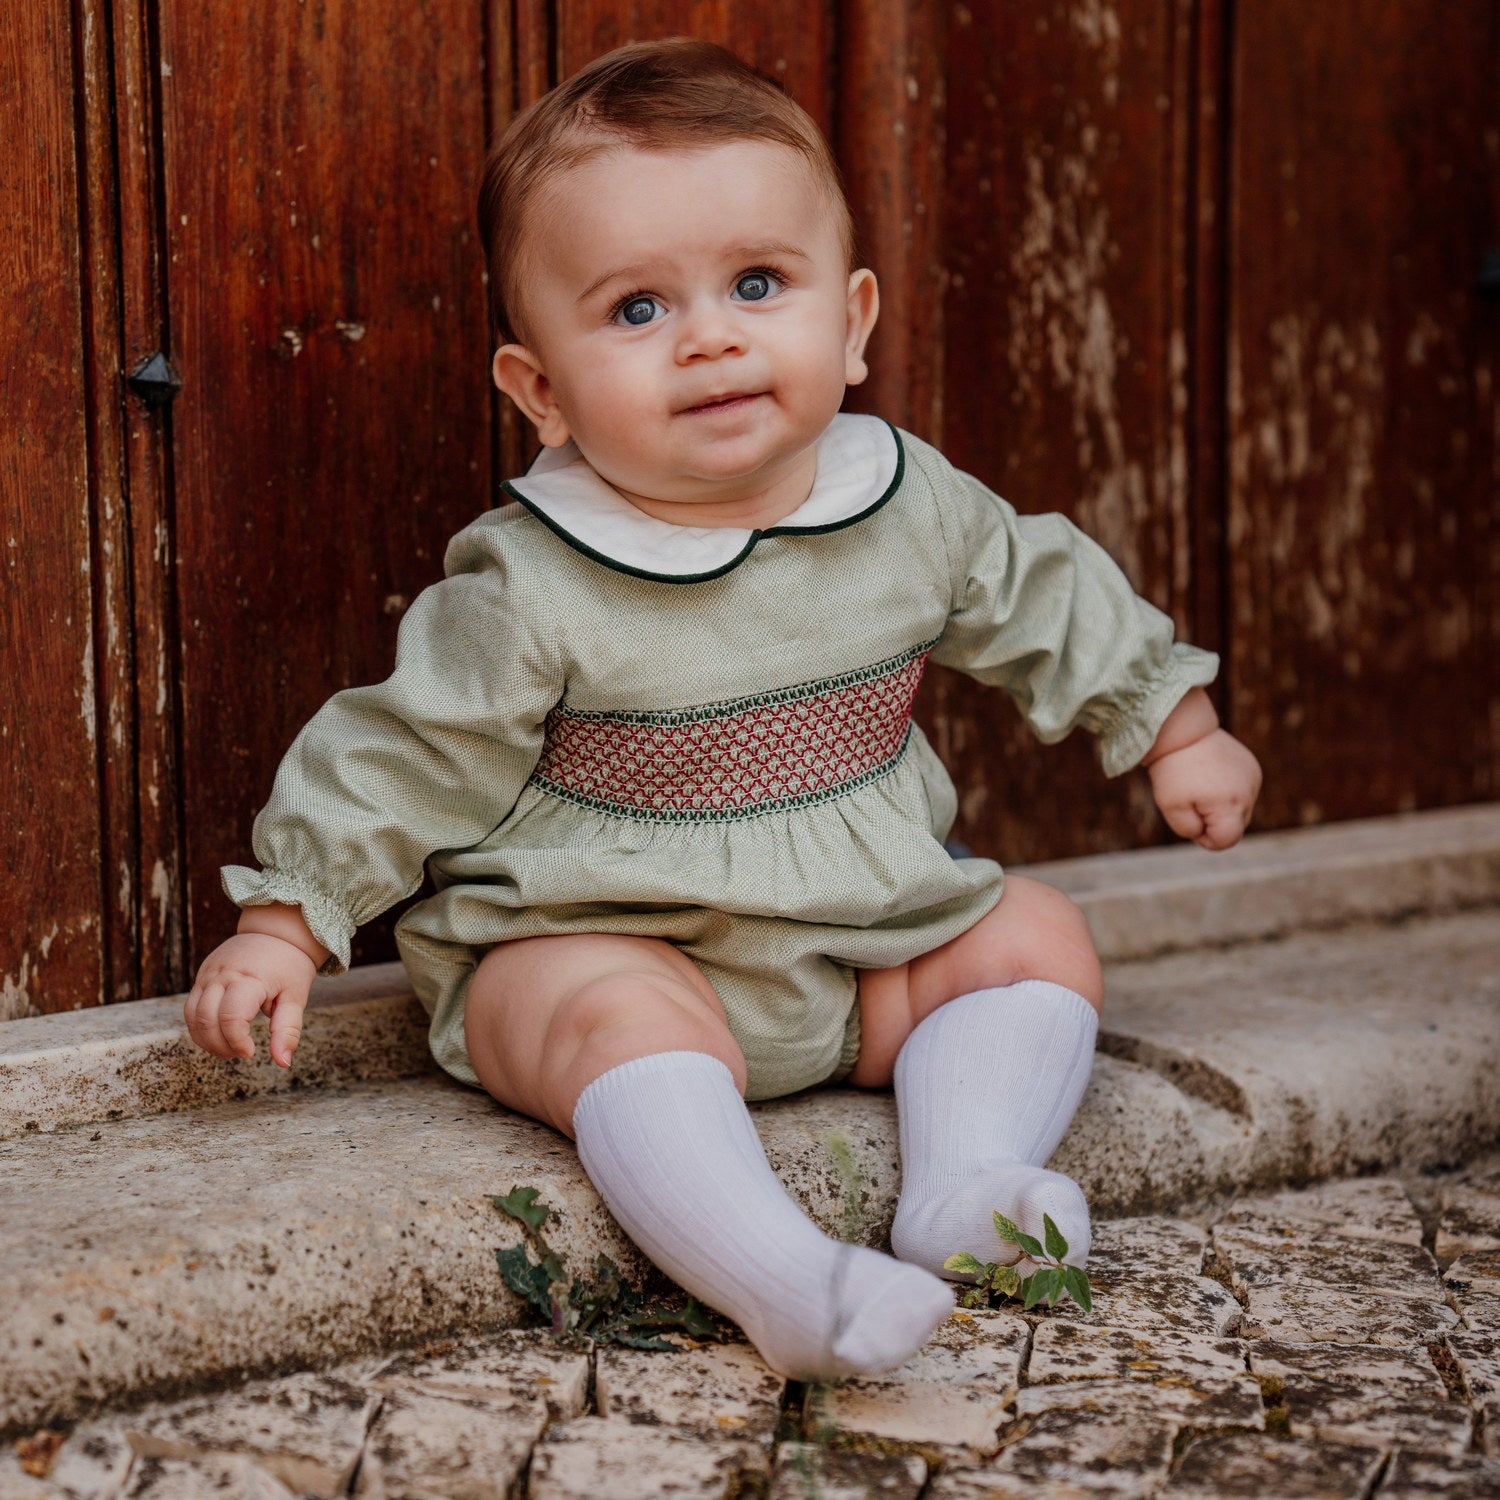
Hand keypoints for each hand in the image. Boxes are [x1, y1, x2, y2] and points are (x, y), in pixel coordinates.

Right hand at [184, 932, 315, 1067]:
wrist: (276, 932)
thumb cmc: (289, 966)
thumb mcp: (296, 997)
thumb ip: (288, 1030)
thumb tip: (283, 1062)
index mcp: (249, 978)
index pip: (230, 1017)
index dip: (237, 1041)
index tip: (251, 1051)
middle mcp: (222, 974)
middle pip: (206, 1019)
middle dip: (219, 1045)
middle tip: (239, 1053)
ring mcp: (208, 974)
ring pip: (192, 1015)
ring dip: (205, 1039)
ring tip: (227, 1048)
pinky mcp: (202, 975)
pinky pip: (191, 1006)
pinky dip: (199, 1026)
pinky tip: (218, 1035)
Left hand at [1147, 728, 1262, 850]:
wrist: (1183, 731)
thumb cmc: (1173, 771)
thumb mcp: (1171, 808)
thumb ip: (1190, 830)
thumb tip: (1206, 834)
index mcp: (1230, 805)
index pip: (1227, 840)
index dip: (1206, 839)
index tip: (1190, 821)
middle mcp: (1248, 793)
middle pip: (1235, 827)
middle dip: (1213, 822)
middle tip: (1192, 800)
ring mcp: (1254, 779)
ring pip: (1239, 810)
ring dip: (1221, 806)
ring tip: (1202, 785)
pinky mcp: (1253, 767)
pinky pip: (1242, 792)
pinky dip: (1227, 791)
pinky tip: (1212, 776)